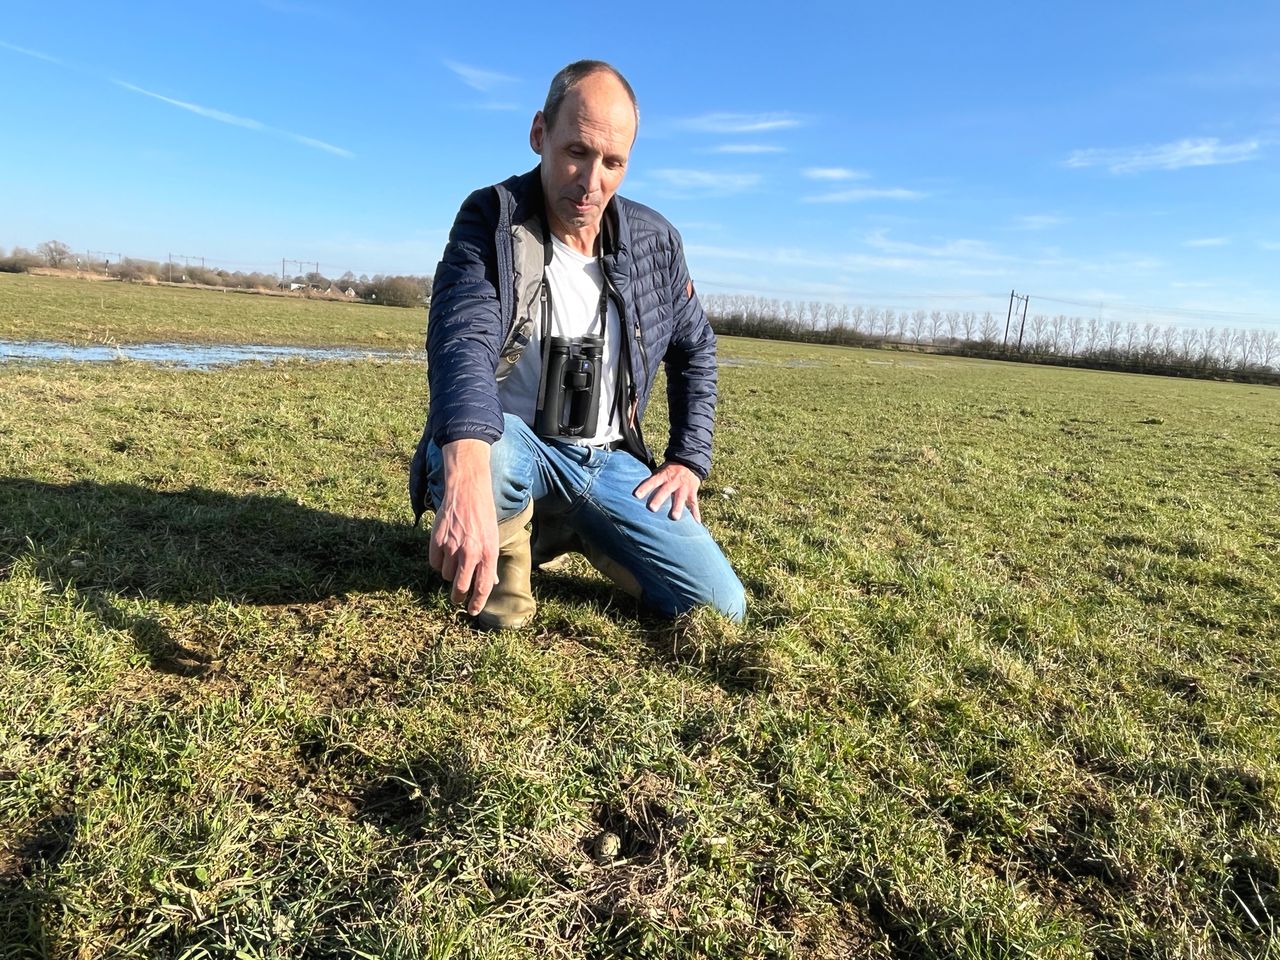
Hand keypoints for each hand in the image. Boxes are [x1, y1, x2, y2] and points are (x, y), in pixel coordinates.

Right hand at [428, 439, 497, 615]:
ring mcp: (452, 548)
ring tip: (454, 557)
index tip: (472, 611)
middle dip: (458, 597)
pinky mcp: (437, 541)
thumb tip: (489, 584)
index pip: (482, 587)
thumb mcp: (492, 539)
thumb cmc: (483, 515)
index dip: (476, 603)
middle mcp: (470, 553)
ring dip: (449, 572)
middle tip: (457, 599)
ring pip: (446, 575)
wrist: (467, 491)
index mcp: (488, 553)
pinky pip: (435, 563)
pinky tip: (444, 550)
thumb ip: (489, 562)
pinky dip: (438, 562)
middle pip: (460, 587)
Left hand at [633, 461, 701, 522]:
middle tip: (652, 508)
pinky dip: (695, 514)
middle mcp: (673, 481)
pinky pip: (694, 504)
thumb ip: (652, 481)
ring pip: (680, 498)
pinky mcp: (692, 492)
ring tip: (674, 517)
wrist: (689, 462)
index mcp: (663, 475)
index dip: (644, 488)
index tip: (636, 495)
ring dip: (677, 508)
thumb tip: (634, 491)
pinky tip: (696, 523)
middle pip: (665, 491)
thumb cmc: (669, 471)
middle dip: (659, 499)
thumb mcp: (660, 471)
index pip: (652, 481)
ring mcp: (684, 487)